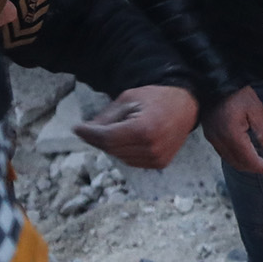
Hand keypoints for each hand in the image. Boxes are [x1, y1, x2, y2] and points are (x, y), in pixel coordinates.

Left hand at [75, 86, 198, 168]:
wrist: (186, 106)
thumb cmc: (156, 98)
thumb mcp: (128, 99)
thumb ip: (106, 117)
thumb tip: (84, 131)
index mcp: (144, 129)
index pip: (107, 138)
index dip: (89, 134)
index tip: (76, 128)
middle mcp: (152, 147)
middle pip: (112, 149)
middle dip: (98, 139)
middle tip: (90, 129)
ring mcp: (158, 158)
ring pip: (120, 157)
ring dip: (112, 146)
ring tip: (115, 130)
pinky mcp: (161, 163)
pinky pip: (132, 161)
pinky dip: (124, 152)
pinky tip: (127, 139)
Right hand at [203, 86, 262, 176]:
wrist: (214, 81)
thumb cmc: (237, 93)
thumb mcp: (256, 109)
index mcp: (231, 134)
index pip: (248, 159)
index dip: (262, 168)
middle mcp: (219, 139)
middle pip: (238, 163)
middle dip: (256, 168)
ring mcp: (212, 138)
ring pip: (230, 160)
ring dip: (246, 164)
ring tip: (262, 162)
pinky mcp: (210, 134)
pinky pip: (224, 152)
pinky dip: (237, 157)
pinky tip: (247, 153)